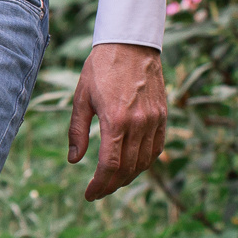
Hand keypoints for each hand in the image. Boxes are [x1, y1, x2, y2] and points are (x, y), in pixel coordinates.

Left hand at [67, 43, 167, 199]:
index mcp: (116, 120)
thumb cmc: (101, 68)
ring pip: (144, 162)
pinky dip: (145, 162)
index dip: (99, 185)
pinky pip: (156, 148)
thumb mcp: (81, 98)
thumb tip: (74, 160)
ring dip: (128, 177)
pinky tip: (132, 166)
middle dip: (111, 186)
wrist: (130, 43)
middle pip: (127, 168)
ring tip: (112, 182)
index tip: (89, 194)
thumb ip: (78, 131)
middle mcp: (138, 123)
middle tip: (97, 192)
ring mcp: (154, 120)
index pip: (110, 165)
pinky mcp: (163, 115)